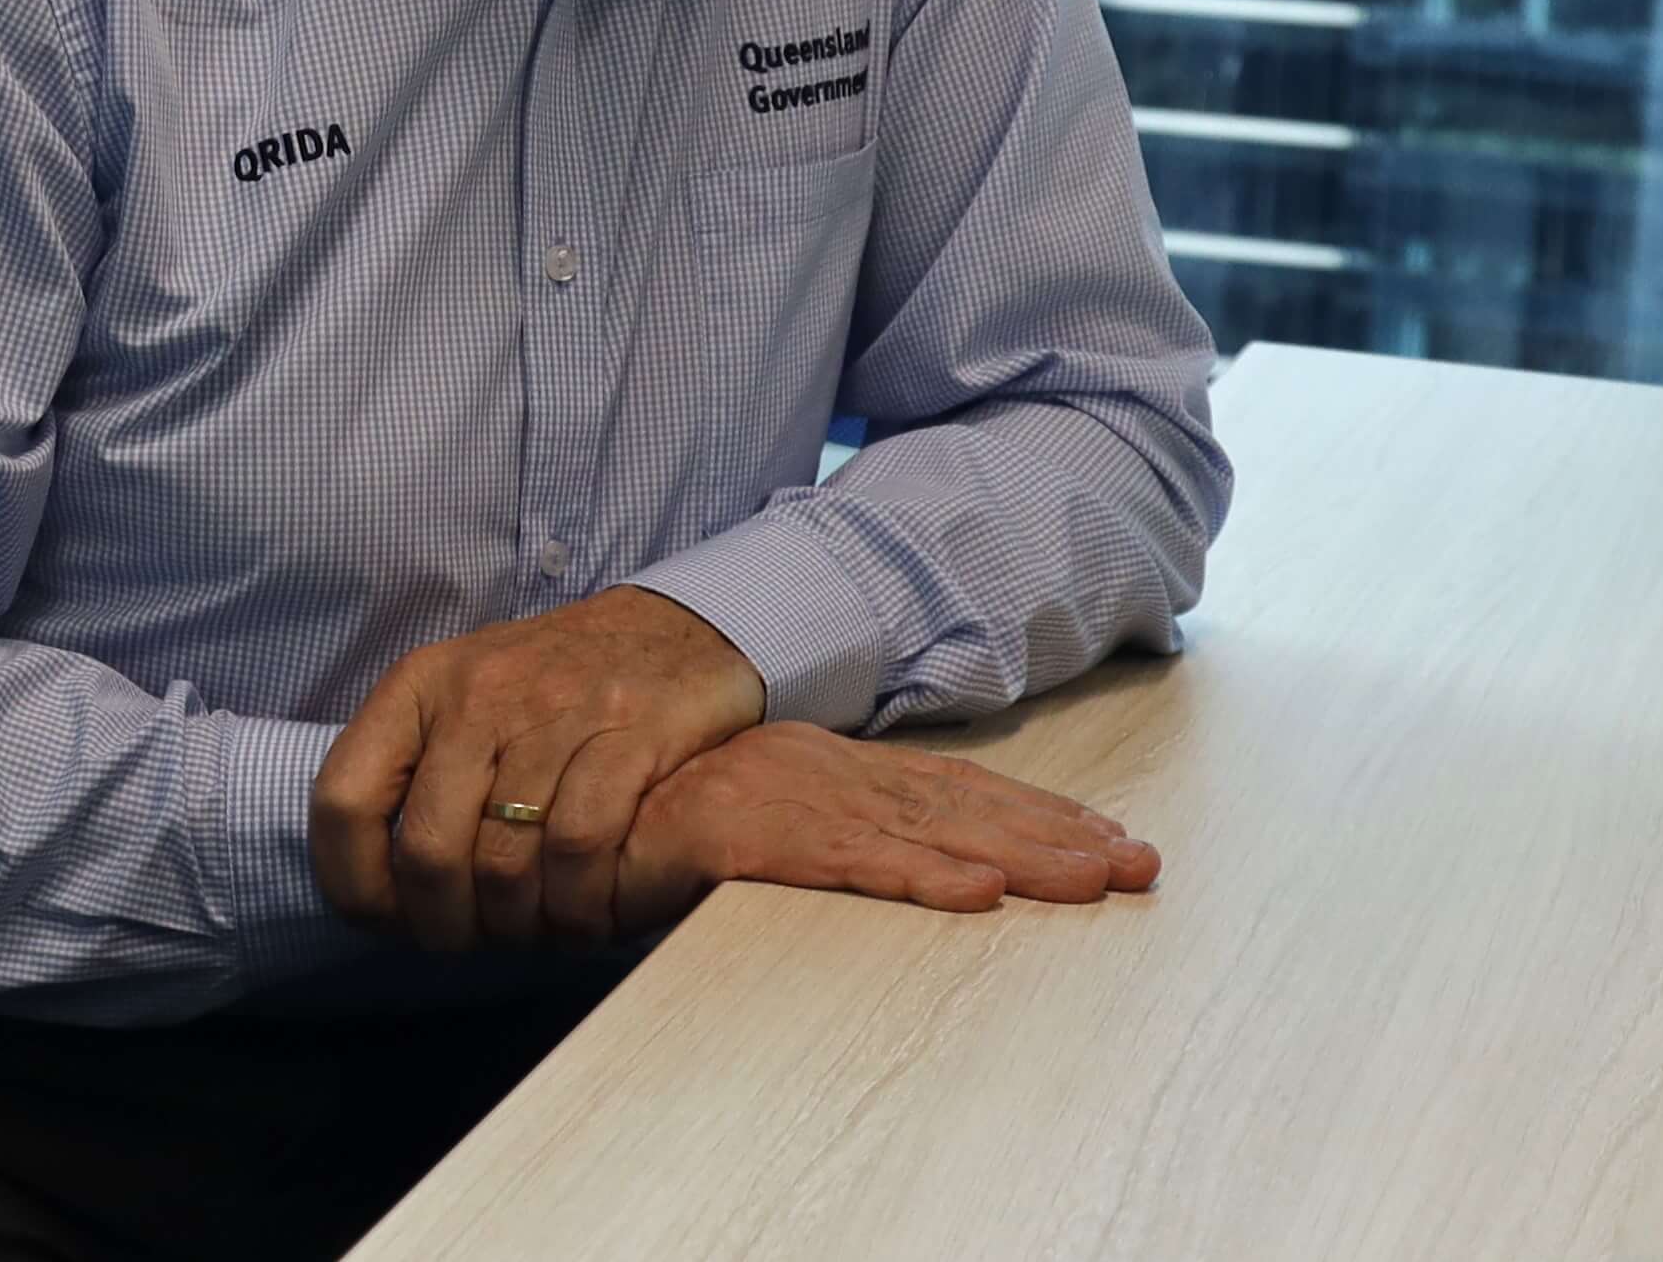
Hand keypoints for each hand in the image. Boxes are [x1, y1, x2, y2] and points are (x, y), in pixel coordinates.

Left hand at [311, 587, 768, 954]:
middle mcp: (476, 694)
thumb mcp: (462, 700)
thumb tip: (376, 889)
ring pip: (505, 862)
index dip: (353, 881)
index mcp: (419, 687)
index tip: (384, 921)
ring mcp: (554, 710)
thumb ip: (415, 775)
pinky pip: (580, 848)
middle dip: (447, 924)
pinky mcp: (630, 731)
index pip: (343, 799)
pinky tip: (589, 916)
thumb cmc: (551, 685)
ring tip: (536, 931)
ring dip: (518, 924)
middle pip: (428, 850)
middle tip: (477, 940)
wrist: (670, 629)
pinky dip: (579, 905)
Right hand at [614, 721, 1161, 930]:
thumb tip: (862, 861)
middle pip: (952, 806)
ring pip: (918, 829)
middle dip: (1050, 834)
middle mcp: (805, 772)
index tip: (1103, 840)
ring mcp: (772, 795)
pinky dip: (911, 874)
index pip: (940, 793)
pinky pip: (838, 859)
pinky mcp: (731, 831)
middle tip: (1139, 864)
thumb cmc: (618, 818)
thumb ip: (792, 839)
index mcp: (810, 769)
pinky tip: (974, 892)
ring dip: (1013, 854)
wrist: (523, 790)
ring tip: (1092, 880)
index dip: (1026, 815)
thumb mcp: (726, 827)